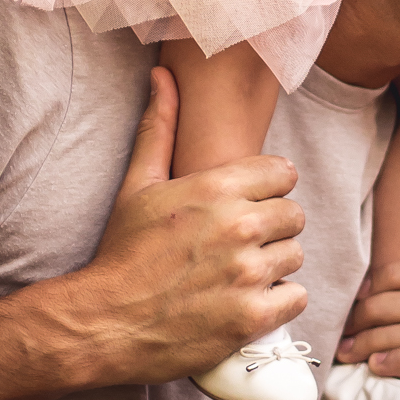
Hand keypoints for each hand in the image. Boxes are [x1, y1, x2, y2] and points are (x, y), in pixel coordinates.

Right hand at [75, 68, 307, 381]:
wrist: (104, 323)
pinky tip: (245, 301)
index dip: (267, 191)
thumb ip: (159, 128)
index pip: (283, 173)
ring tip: (237, 275)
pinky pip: (296, 297)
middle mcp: (239, 226)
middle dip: (273, 228)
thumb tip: (163, 76)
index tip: (248, 206)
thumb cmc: (122, 252)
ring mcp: (248, 272)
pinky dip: (277, 302)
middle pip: (294, 214)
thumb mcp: (137, 185)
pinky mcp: (253, 315)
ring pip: (294, 255)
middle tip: (240, 245)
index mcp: (217, 188)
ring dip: (273, 266)